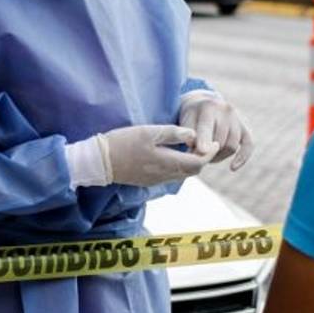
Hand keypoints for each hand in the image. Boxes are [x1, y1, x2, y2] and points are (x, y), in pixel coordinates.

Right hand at [98, 124, 212, 186]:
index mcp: (167, 162)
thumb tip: (193, 134)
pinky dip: (179, 166)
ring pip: (183, 174)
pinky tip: (174, 154)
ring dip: (191, 163)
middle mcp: (164, 175)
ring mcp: (156, 180)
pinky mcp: (148, 180)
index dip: (209, 153)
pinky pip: (171, 175)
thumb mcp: (149, 132)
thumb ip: (173, 133)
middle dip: (202, 158)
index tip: (214, 141)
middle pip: (193, 171)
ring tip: (192, 147)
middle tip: (206, 144)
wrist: (99, 161)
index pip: (198, 163)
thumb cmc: (123, 142)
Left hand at [178, 90, 253, 169]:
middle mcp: (225, 110)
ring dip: (219, 156)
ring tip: (207, 156)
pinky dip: (242, 157)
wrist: (202, 105)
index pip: (206, 127)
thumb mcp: (184, 122)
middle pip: (218, 141)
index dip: (204, 141)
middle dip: (207, 153)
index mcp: (207, 107)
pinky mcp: (245, 127)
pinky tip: (232, 168)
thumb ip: (188, 136)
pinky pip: (249, 145)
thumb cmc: (190, 118)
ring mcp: (237, 118)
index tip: (202, 151)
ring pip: (231, 147)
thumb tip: (200, 151)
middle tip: (196, 157)